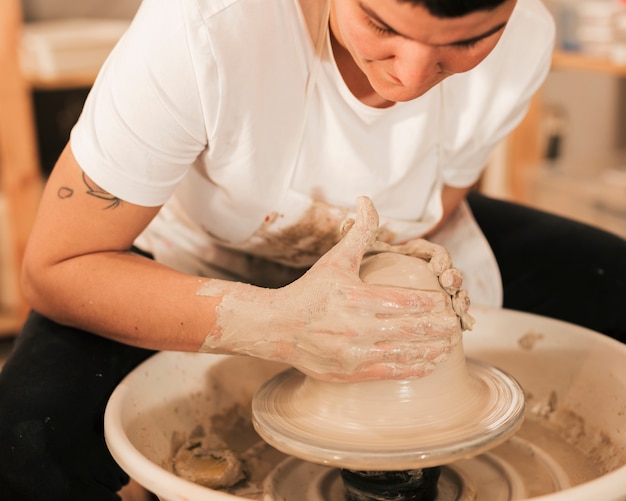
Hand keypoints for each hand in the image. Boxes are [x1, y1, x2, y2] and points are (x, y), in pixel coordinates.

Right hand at [199, 197, 470, 381]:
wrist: (276, 327)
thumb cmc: (309, 291)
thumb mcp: (336, 259)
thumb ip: (359, 232)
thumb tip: (367, 199)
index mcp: (358, 297)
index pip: (407, 300)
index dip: (432, 302)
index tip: (446, 302)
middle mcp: (358, 327)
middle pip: (411, 328)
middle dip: (439, 327)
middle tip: (456, 324)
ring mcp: (354, 353)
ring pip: (404, 353)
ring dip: (431, 349)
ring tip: (448, 345)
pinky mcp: (349, 373)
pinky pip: (389, 372)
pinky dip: (412, 369)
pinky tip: (428, 365)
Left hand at [367, 239, 473, 330]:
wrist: (362, 301)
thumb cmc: (359, 274)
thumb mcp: (358, 256)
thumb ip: (360, 236)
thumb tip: (352, 214)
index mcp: (414, 255)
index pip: (433, 253)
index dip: (439, 258)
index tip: (437, 268)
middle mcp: (427, 271)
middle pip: (448, 271)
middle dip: (453, 278)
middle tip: (450, 284)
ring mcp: (435, 291)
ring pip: (455, 292)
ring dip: (461, 297)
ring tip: (460, 307)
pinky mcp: (437, 311)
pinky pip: (454, 313)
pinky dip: (461, 318)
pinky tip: (464, 325)